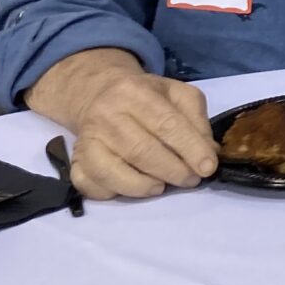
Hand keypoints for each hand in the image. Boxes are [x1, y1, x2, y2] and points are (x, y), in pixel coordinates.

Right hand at [66, 66, 217, 200]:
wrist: (99, 93)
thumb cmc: (146, 97)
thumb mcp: (178, 95)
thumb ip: (197, 120)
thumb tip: (208, 152)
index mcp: (134, 91)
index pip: (166, 124)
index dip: (190, 149)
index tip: (208, 168)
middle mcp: (105, 114)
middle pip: (141, 151)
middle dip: (173, 171)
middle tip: (191, 180)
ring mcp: (86, 139)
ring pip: (114, 172)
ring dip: (145, 186)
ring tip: (163, 185)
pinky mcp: (76, 162)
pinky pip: (92, 186)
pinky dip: (116, 192)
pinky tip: (135, 186)